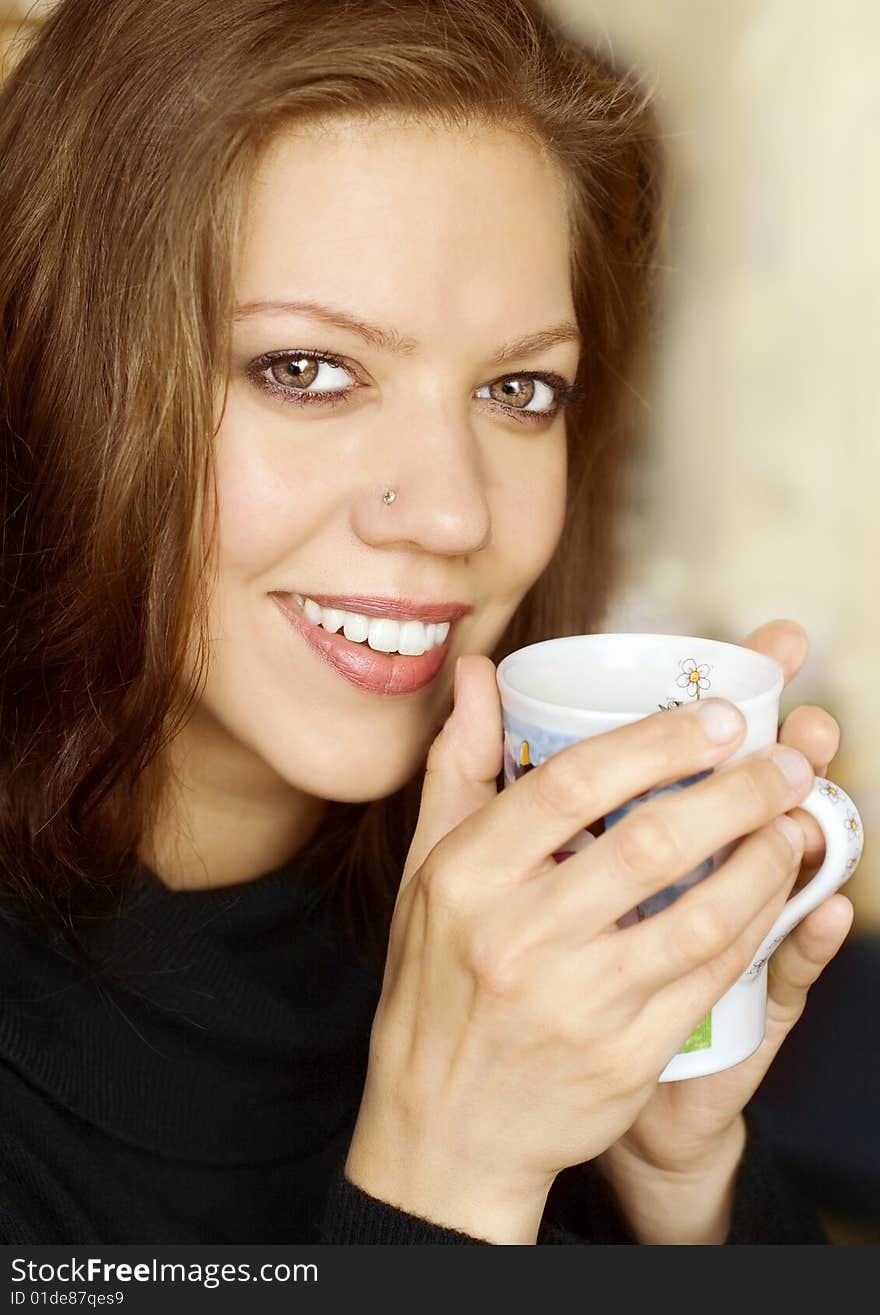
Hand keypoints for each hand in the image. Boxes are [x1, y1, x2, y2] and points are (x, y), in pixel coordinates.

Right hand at [345, 642, 815, 1242]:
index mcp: (464, 877)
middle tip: (785, 760)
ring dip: (766, 858)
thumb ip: (457, 767)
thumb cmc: (438, 983)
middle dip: (737, 790)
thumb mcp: (427, 872)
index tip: (718, 717)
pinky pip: (710, 978)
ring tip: (795, 820)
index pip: (569, 785)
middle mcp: (514, 938)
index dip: (655, 742)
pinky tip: (776, 891)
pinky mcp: (622, 1059)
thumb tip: (478, 672)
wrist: (446, 1131)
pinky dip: (758, 925)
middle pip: (648, 842)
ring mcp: (572, 1005)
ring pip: (698, 914)